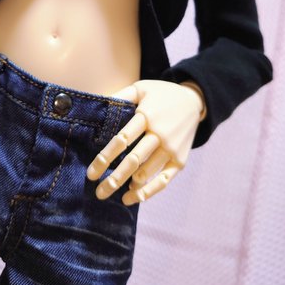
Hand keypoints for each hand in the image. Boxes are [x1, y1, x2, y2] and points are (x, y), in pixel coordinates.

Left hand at [86, 80, 202, 205]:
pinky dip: (149, 191)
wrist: (193, 101)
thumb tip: (98, 103)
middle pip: (133, 161)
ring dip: (127, 185)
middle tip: (98, 192)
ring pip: (146, 173)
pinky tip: (132, 197)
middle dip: (114, 178)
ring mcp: (171, 149)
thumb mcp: (141, 88)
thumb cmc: (161, 94)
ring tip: (109, 191)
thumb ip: (121, 96)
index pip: (122, 140)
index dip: (105, 157)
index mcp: (146, 116)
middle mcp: (159, 134)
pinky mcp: (180, 160)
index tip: (91, 173)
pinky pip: (164, 180)